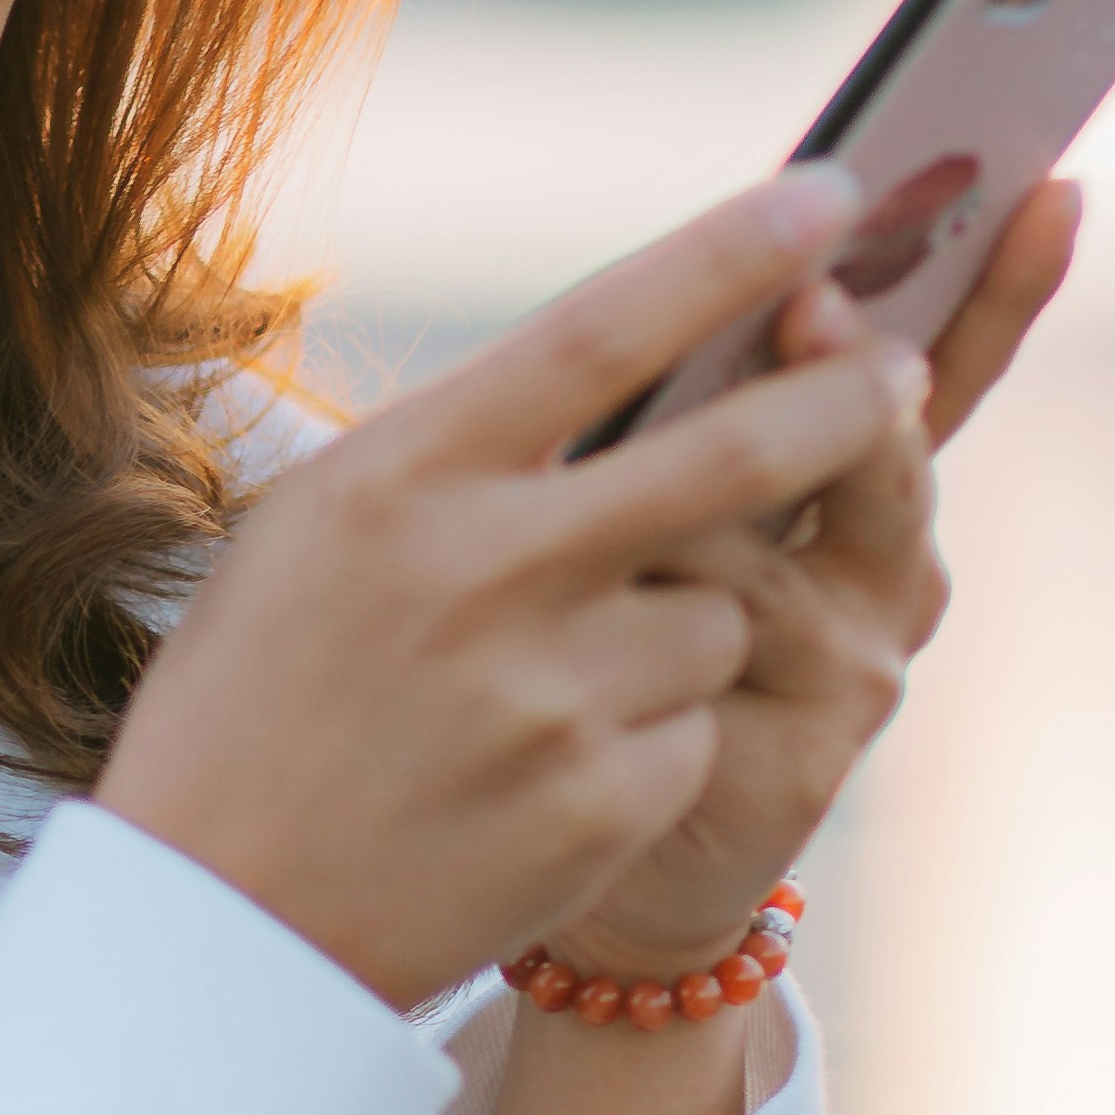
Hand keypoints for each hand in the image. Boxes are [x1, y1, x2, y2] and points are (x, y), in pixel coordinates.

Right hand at [98, 170, 920, 1011]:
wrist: (217, 923)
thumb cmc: (255, 699)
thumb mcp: (317, 531)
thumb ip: (465, 452)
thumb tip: (630, 372)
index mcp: (405, 478)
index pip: (603, 329)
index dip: (732, 253)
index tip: (834, 191)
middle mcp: (488, 573)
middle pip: (730, 458)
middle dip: (842, 403)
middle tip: (897, 374)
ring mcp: (553, 695)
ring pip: (724, 615)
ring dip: (692, 622)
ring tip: (569, 673)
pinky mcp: (601, 803)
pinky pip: (696, 729)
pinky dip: (653, 735)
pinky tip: (549, 769)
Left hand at [535, 175, 1082, 984]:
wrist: (565, 833)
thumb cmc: (601, 637)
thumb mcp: (647, 500)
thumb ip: (694, 411)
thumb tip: (716, 279)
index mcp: (854, 486)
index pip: (947, 363)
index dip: (1004, 283)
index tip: (1051, 185)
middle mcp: (883, 566)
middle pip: (902, 440)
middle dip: (861, 364)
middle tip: (821, 290)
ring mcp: (858, 656)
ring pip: (811, 531)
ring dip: (733, 473)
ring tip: (685, 421)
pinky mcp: (810, 743)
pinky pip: (746, 634)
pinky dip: (681, 590)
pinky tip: (624, 561)